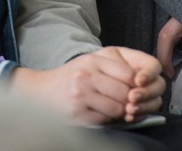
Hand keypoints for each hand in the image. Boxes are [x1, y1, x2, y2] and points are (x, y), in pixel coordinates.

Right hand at [10, 48, 164, 124]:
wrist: (40, 93)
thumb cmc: (72, 76)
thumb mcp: (92, 62)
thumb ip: (116, 67)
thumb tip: (141, 81)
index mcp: (93, 61)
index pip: (130, 74)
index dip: (138, 84)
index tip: (138, 88)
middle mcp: (86, 77)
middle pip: (125, 93)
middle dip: (132, 100)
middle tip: (132, 101)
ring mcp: (80, 98)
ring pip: (117, 108)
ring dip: (122, 111)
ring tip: (118, 108)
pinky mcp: (77, 116)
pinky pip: (105, 120)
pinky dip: (109, 119)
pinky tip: (104, 114)